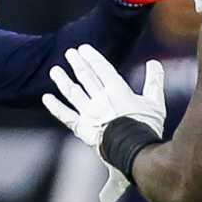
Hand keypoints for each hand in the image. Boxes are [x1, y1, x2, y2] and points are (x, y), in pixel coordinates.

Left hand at [42, 46, 165, 201]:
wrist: (134, 153)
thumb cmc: (147, 128)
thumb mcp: (155, 103)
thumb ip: (154, 82)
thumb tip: (154, 63)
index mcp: (117, 91)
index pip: (102, 69)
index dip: (92, 57)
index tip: (83, 48)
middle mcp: (100, 100)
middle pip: (86, 77)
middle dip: (77, 64)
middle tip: (70, 53)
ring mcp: (89, 114)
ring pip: (73, 93)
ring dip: (63, 80)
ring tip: (54, 70)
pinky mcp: (82, 129)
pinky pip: (65, 116)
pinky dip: (55, 107)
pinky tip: (46, 98)